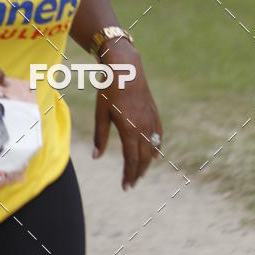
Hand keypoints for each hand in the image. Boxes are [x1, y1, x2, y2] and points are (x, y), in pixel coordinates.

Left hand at [92, 41, 161, 189]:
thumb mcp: (101, 113)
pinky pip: (158, 136)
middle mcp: (143, 128)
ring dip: (147, 163)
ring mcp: (151, 120)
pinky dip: (156, 148)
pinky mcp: (154, 113)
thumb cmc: (110, 89)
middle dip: (138, 173)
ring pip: (152, 149)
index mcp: (129, 129)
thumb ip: (100, 137)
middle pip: (143, 158)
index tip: (125, 186)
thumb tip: (96, 157)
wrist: (127, 68)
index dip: (128, 175)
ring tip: (140, 173)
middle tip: (131, 184)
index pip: (131, 160)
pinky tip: (154, 155)